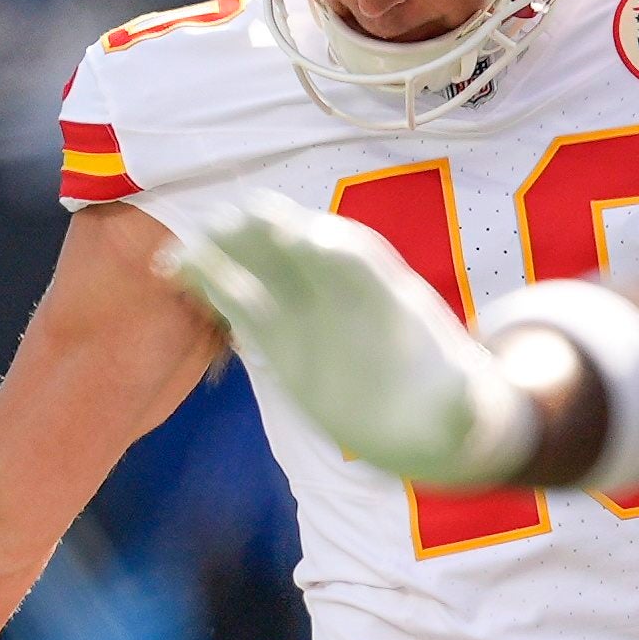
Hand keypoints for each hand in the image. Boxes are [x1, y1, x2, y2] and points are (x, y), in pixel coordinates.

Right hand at [154, 195, 542, 487]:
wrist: (426, 415)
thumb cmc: (447, 409)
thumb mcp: (460, 416)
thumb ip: (460, 413)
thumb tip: (468, 414)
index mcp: (391, 304)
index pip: (362, 266)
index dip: (334, 252)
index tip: (305, 241)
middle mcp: (347, 296)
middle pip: (303, 250)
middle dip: (271, 235)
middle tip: (229, 223)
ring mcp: (308, 308)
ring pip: (264, 267)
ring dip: (228, 255)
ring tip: (179, 253)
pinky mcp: (278, 331)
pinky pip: (239, 298)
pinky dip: (209, 281)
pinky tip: (170, 269)